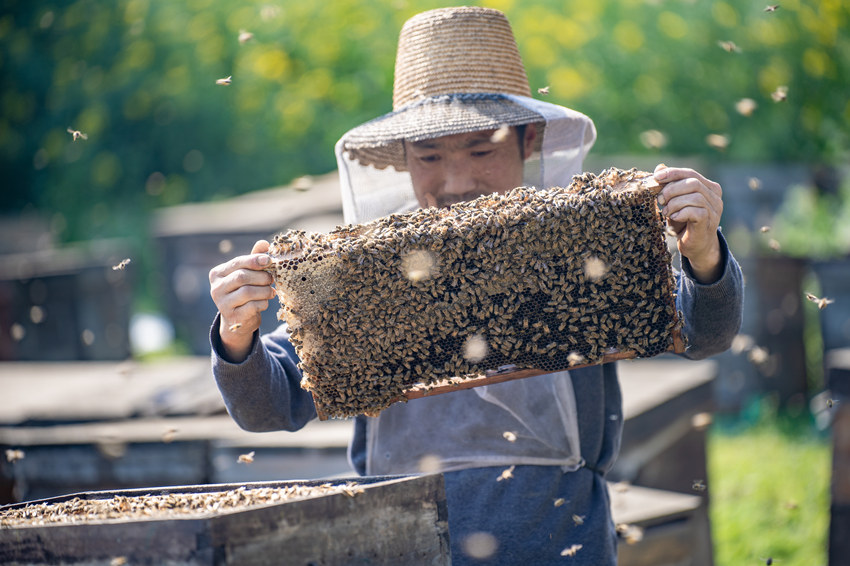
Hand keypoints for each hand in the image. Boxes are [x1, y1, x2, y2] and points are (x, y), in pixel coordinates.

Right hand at [209, 240, 275, 361]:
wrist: (240, 319)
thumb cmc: (244, 291)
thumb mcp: (248, 274)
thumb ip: (254, 259)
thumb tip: (264, 243)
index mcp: (218, 274)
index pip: (237, 262)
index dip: (254, 260)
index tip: (269, 260)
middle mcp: (216, 288)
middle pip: (242, 276)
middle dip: (261, 277)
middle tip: (272, 279)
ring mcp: (222, 304)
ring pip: (248, 292)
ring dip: (265, 290)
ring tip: (270, 291)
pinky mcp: (232, 317)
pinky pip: (253, 306)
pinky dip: (263, 303)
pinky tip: (265, 302)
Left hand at [654, 165, 723, 283]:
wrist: (695, 246)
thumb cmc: (684, 222)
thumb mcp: (674, 201)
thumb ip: (669, 185)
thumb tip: (660, 167)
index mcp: (709, 187)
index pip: (691, 173)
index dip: (673, 173)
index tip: (657, 177)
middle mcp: (715, 196)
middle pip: (693, 183)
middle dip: (672, 189)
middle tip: (660, 200)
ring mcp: (715, 209)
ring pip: (694, 196)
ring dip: (674, 203)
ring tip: (667, 212)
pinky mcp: (709, 222)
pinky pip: (695, 211)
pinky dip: (680, 213)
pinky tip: (674, 218)